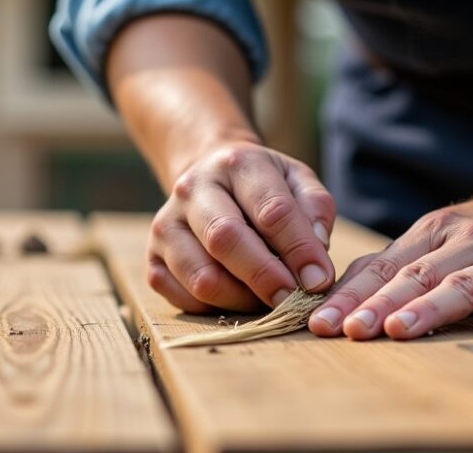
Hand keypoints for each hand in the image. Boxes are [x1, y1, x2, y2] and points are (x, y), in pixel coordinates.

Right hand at [147, 140, 337, 312]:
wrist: (208, 177)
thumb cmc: (262, 186)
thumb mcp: (296, 180)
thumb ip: (315, 210)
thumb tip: (315, 258)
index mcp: (236, 163)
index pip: (271, 210)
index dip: (299, 249)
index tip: (319, 280)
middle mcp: (192, 189)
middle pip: (225, 240)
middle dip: (265, 277)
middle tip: (293, 301)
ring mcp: (166, 224)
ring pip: (202, 277)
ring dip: (241, 300)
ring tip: (265, 300)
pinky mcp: (152, 258)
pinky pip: (182, 297)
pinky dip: (214, 308)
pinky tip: (236, 297)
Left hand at [308, 187, 472, 339]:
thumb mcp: (436, 239)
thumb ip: (394, 265)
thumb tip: (337, 295)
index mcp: (430, 235)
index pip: (382, 267)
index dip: (350, 295)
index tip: (320, 322)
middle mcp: (463, 245)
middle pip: (415, 277)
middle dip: (378, 305)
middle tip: (349, 330)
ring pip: (461, 286)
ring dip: (428, 309)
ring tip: (398, 331)